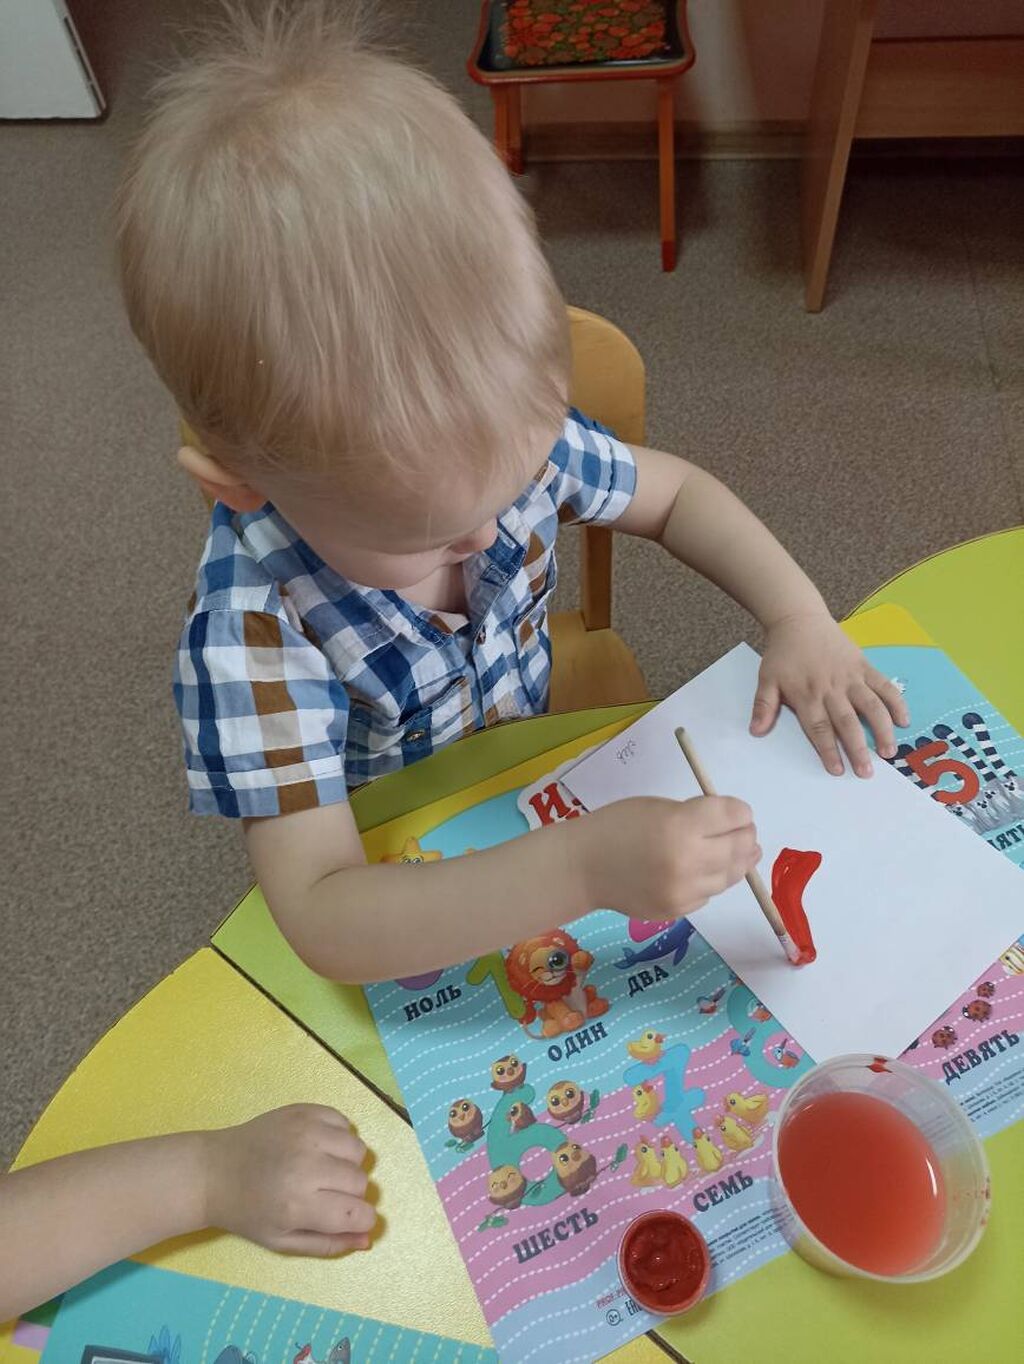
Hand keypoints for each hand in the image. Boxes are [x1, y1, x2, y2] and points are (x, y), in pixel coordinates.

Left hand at [202, 1104, 374, 1255]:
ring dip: (347, 1163)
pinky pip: (344, 1122)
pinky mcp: (303, 1110)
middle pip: (360, 1181)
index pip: (358, 1213)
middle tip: (324, 1195)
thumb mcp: (282, 1241)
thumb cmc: (247, 1213)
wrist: (214, 1171)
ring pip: (358, 1149)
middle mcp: (306, 1165)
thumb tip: (367, 1240)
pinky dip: (338, 1137)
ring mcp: (305, 1132)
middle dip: (350, 1194)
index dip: (360, 1220)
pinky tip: (315, 1147)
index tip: (348, 1219)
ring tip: (321, 1169)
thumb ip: (328, 1244)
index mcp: (298, 1205)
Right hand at [583, 796, 759, 919]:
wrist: (582, 868)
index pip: (733, 816)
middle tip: (748, 833)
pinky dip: (711, 881)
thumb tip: (731, 826)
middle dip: (747, 836)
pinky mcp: (678, 911)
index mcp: (681, 825)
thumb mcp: (658, 807)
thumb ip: (695, 815)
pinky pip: (709, 894)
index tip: (740, 813)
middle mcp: (688, 860)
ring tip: (742, 853)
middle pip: (739, 847)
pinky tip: (705, 871)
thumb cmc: (616, 826)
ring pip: (730, 876)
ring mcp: (684, 891)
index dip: (741, 812)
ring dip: (738, 862)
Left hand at [751, 611, 908, 776]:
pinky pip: (884, 686)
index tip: (836, 770)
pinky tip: (904, 720)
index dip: (828, 750)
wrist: (799, 620)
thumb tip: (755, 731)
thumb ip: (764, 706)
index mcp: (807, 695)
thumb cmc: (783, 653)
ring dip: (882, 729)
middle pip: (847, 722)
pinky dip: (896, 702)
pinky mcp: (864, 666)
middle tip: (866, 772)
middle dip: (857, 749)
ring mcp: (850, 677)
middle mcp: (831, 689)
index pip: (818, 728)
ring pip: (871, 706)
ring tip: (888, 752)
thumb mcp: (767, 679)